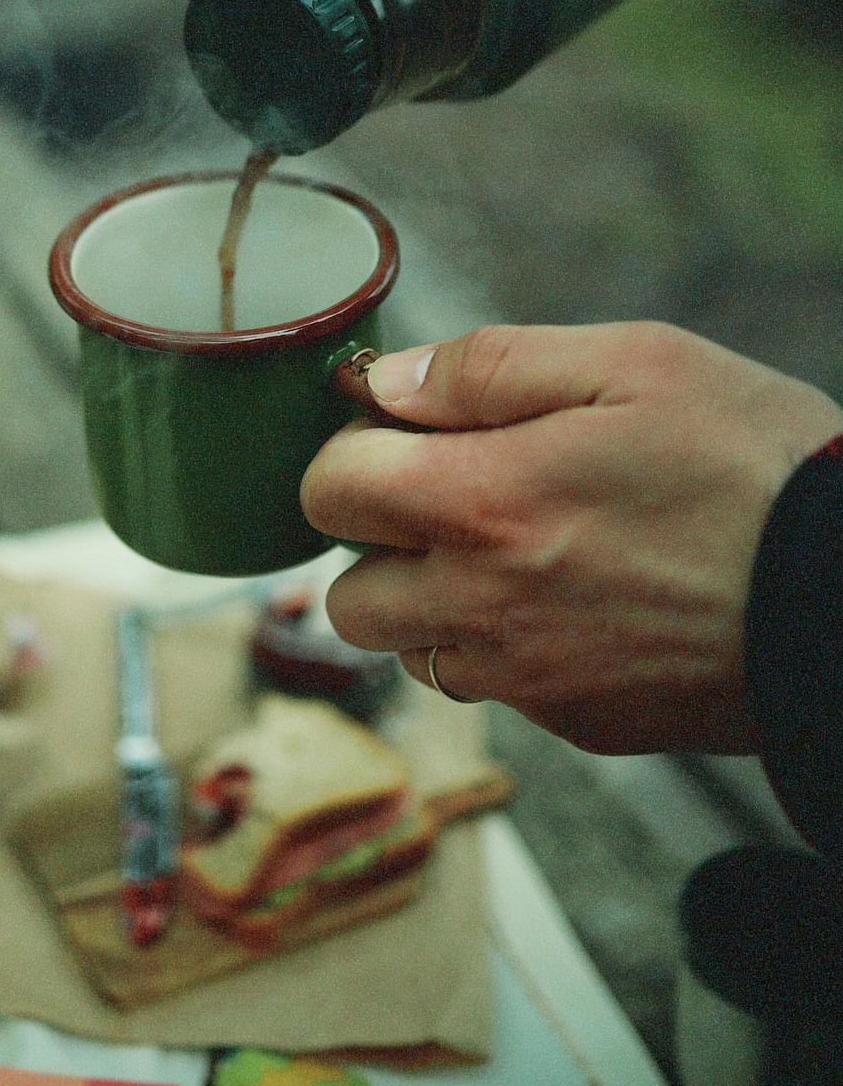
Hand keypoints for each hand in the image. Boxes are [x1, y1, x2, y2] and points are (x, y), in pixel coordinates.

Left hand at [302, 322, 841, 752]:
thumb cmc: (759, 465)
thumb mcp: (636, 363)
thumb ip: (491, 367)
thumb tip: (387, 383)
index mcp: (483, 503)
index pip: (326, 490)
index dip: (353, 449)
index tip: (407, 433)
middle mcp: (484, 605)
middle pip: (345, 592)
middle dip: (376, 540)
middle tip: (453, 494)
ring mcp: (528, 677)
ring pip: (408, 651)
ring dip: (429, 601)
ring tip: (515, 549)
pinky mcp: (578, 722)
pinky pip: (491, 688)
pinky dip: (502, 647)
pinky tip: (576, 600)